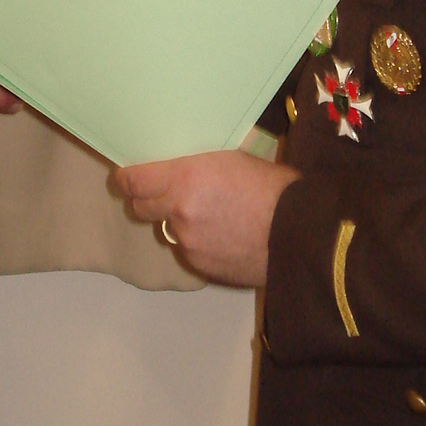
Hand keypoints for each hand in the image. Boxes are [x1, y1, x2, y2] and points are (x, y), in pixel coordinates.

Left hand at [115, 151, 299, 286]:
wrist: (300, 234)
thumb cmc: (273, 187)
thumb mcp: (231, 159)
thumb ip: (195, 165)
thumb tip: (175, 165)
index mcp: (185, 178)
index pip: (133, 180)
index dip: (125, 178)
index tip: (125, 175)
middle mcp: (179, 211)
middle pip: (141, 207)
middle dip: (148, 199)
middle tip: (164, 191)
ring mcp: (188, 242)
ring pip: (167, 229)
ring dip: (178, 221)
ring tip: (210, 214)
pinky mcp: (201, 266)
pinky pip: (188, 251)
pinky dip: (198, 242)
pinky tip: (223, 235)